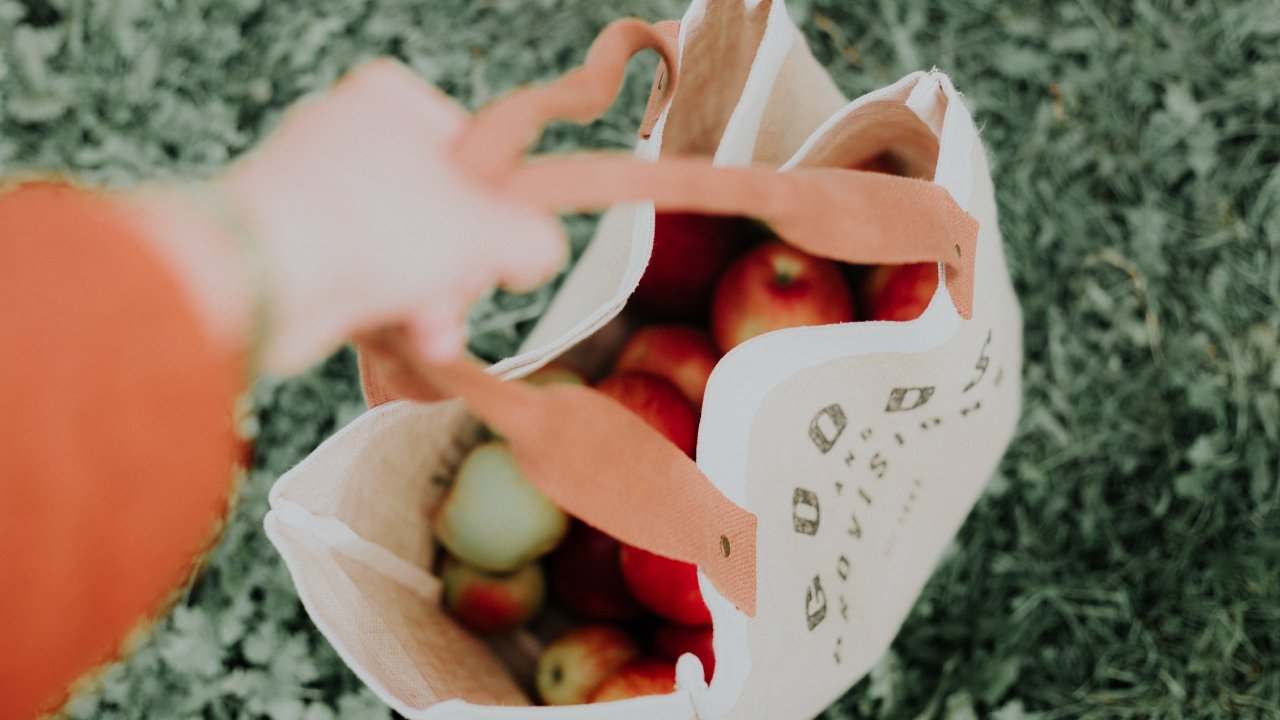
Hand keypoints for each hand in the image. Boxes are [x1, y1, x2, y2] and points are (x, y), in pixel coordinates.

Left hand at [219, 59, 565, 372]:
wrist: (261, 278)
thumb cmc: (368, 225)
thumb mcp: (484, 229)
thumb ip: (531, 237)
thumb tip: (541, 252)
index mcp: (389, 103)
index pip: (471, 149)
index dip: (496, 205)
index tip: (503, 242)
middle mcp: (349, 139)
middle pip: (442, 213)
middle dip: (459, 271)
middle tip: (461, 290)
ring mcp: (319, 196)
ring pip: (405, 255)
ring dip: (430, 302)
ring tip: (433, 329)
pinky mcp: (298, 250)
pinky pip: (365, 281)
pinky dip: (389, 312)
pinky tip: (409, 339)